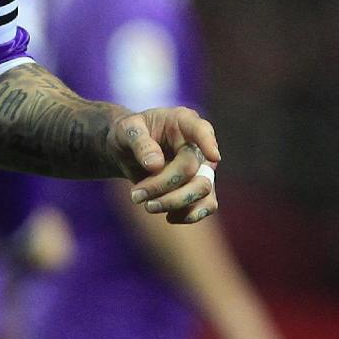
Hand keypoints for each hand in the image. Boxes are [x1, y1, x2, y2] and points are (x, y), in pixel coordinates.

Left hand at [106, 106, 219, 222]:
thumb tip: (155, 165)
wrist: (125, 150)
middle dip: (166, 185)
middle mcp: (196, 145)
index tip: (213, 156)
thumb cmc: (128, 133)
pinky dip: (187, 215)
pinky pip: (204, 206)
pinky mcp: (196, 188)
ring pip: (203, 191)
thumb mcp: (126, 130)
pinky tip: (167, 216)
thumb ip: (139, 142)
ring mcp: (200, 168)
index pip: (201, 129)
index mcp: (183, 121)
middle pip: (195, 169)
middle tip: (135, 194)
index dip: (209, 142)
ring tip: (147, 206)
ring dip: (175, 202)